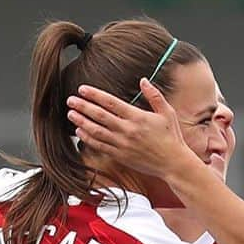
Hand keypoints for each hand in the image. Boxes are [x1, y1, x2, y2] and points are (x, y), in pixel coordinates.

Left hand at [66, 79, 194, 178]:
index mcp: (137, 117)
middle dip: (83, 107)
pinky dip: (88, 139)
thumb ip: (154, 95)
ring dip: (82, 122)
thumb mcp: (167, 112)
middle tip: (70, 100)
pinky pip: (101, 147)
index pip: (111, 103)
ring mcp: (123, 145)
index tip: (82, 89)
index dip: (95, 95)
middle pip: (99, 116)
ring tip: (71, 114)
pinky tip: (80, 132)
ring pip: (97, 132)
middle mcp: (127, 131)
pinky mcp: (121, 156)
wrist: (173, 164)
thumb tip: (143, 80)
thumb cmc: (172, 137)